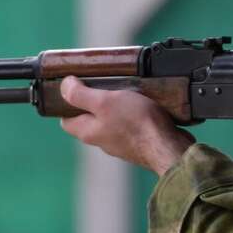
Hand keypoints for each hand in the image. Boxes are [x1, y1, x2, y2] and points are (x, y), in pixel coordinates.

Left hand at [58, 75, 194, 175]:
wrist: (167, 146)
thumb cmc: (136, 123)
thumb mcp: (104, 101)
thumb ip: (81, 95)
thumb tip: (64, 86)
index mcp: (87, 132)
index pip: (66, 120)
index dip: (68, 104)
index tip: (77, 88)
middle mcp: (101, 141)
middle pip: (89, 121)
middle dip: (94, 104)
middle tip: (105, 86)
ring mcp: (120, 145)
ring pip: (111, 124)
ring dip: (116, 110)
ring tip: (127, 93)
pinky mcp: (138, 145)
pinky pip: (130, 128)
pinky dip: (133, 117)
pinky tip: (144, 107)